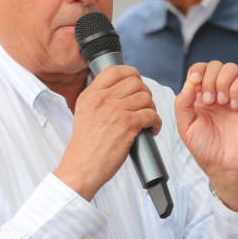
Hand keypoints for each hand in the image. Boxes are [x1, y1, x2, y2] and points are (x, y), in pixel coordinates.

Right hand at [55, 65, 161, 200]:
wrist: (80, 167)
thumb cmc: (85, 147)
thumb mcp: (84, 114)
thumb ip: (98, 100)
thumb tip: (119, 92)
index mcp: (91, 94)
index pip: (115, 70)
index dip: (131, 75)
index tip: (136, 85)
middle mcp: (102, 98)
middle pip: (135, 82)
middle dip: (145, 93)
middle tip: (144, 106)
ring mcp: (115, 110)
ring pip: (146, 97)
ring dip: (152, 109)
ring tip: (148, 120)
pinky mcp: (127, 124)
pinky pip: (152, 115)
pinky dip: (156, 122)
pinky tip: (152, 130)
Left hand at [174, 61, 237, 212]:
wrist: (226, 166)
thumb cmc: (205, 148)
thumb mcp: (185, 126)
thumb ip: (183, 103)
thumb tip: (190, 82)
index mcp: (199, 96)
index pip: (198, 70)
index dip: (197, 70)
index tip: (195, 83)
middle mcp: (216, 92)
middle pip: (214, 65)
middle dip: (210, 79)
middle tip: (209, 102)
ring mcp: (232, 95)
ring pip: (231, 68)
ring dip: (223, 81)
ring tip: (221, 103)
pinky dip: (237, 89)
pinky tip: (233, 106)